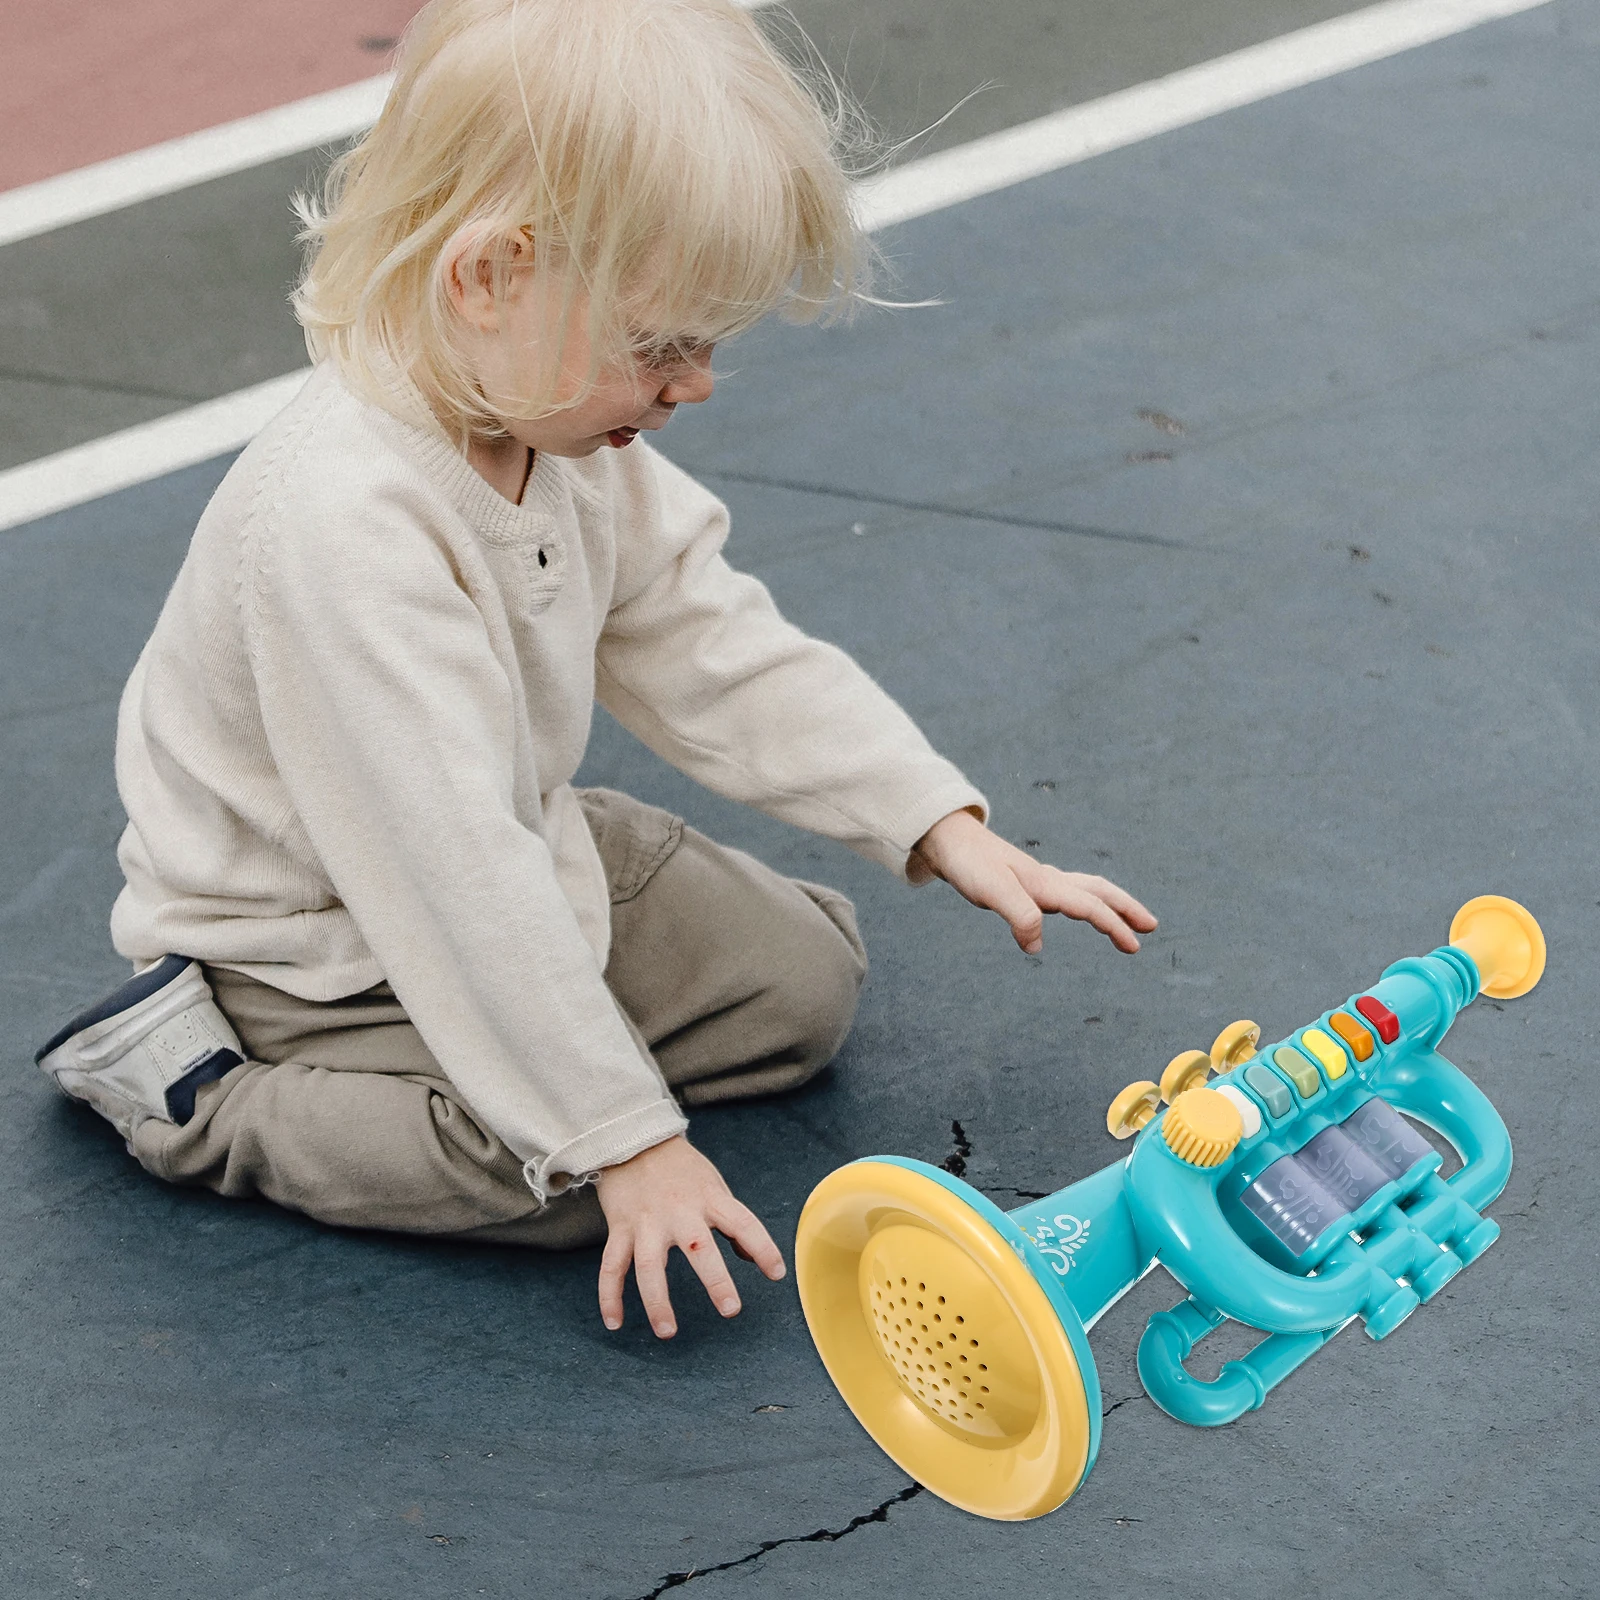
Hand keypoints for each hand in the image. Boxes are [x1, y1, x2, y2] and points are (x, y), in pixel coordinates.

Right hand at [595, 1134, 784, 1338]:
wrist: (633, 1138)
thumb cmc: (680, 1167)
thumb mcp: (713, 1185)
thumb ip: (731, 1220)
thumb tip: (752, 1258)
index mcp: (709, 1198)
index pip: (743, 1223)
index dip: (763, 1248)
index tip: (777, 1274)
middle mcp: (679, 1211)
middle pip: (699, 1247)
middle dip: (715, 1279)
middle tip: (730, 1309)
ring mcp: (647, 1221)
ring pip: (650, 1267)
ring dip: (657, 1302)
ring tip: (668, 1332)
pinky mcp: (620, 1227)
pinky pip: (612, 1266)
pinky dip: (610, 1295)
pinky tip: (615, 1322)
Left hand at [911, 808, 1157, 954]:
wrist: (948, 840)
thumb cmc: (969, 864)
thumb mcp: (992, 892)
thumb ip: (1019, 916)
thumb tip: (1036, 946)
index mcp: (1045, 884)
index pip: (1089, 906)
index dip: (1114, 925)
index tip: (1135, 946)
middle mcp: (1048, 880)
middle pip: (1098, 892)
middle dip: (1126, 909)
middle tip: (1152, 926)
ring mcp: (1038, 880)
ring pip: (1085, 890)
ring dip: (1109, 905)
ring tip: (1125, 921)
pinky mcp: (1025, 882)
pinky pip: (1066, 893)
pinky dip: (1082, 902)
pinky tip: (1074, 909)